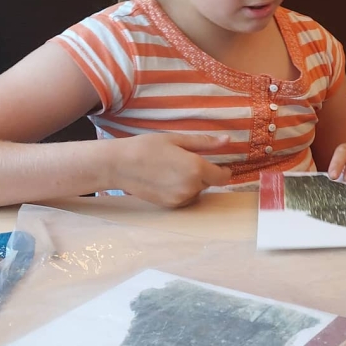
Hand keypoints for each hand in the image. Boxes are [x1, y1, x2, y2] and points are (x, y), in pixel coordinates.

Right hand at [109, 133, 231, 206]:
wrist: (118, 165)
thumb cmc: (146, 147)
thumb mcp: (176, 140)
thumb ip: (204, 142)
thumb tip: (227, 140)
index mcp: (196, 169)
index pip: (223, 177)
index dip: (224, 171)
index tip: (220, 164)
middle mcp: (191, 187)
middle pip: (209, 183)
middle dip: (204, 173)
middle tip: (186, 161)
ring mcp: (180, 199)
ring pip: (197, 191)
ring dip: (193, 182)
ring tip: (173, 169)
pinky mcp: (170, 205)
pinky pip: (185, 198)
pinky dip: (182, 190)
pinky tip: (167, 179)